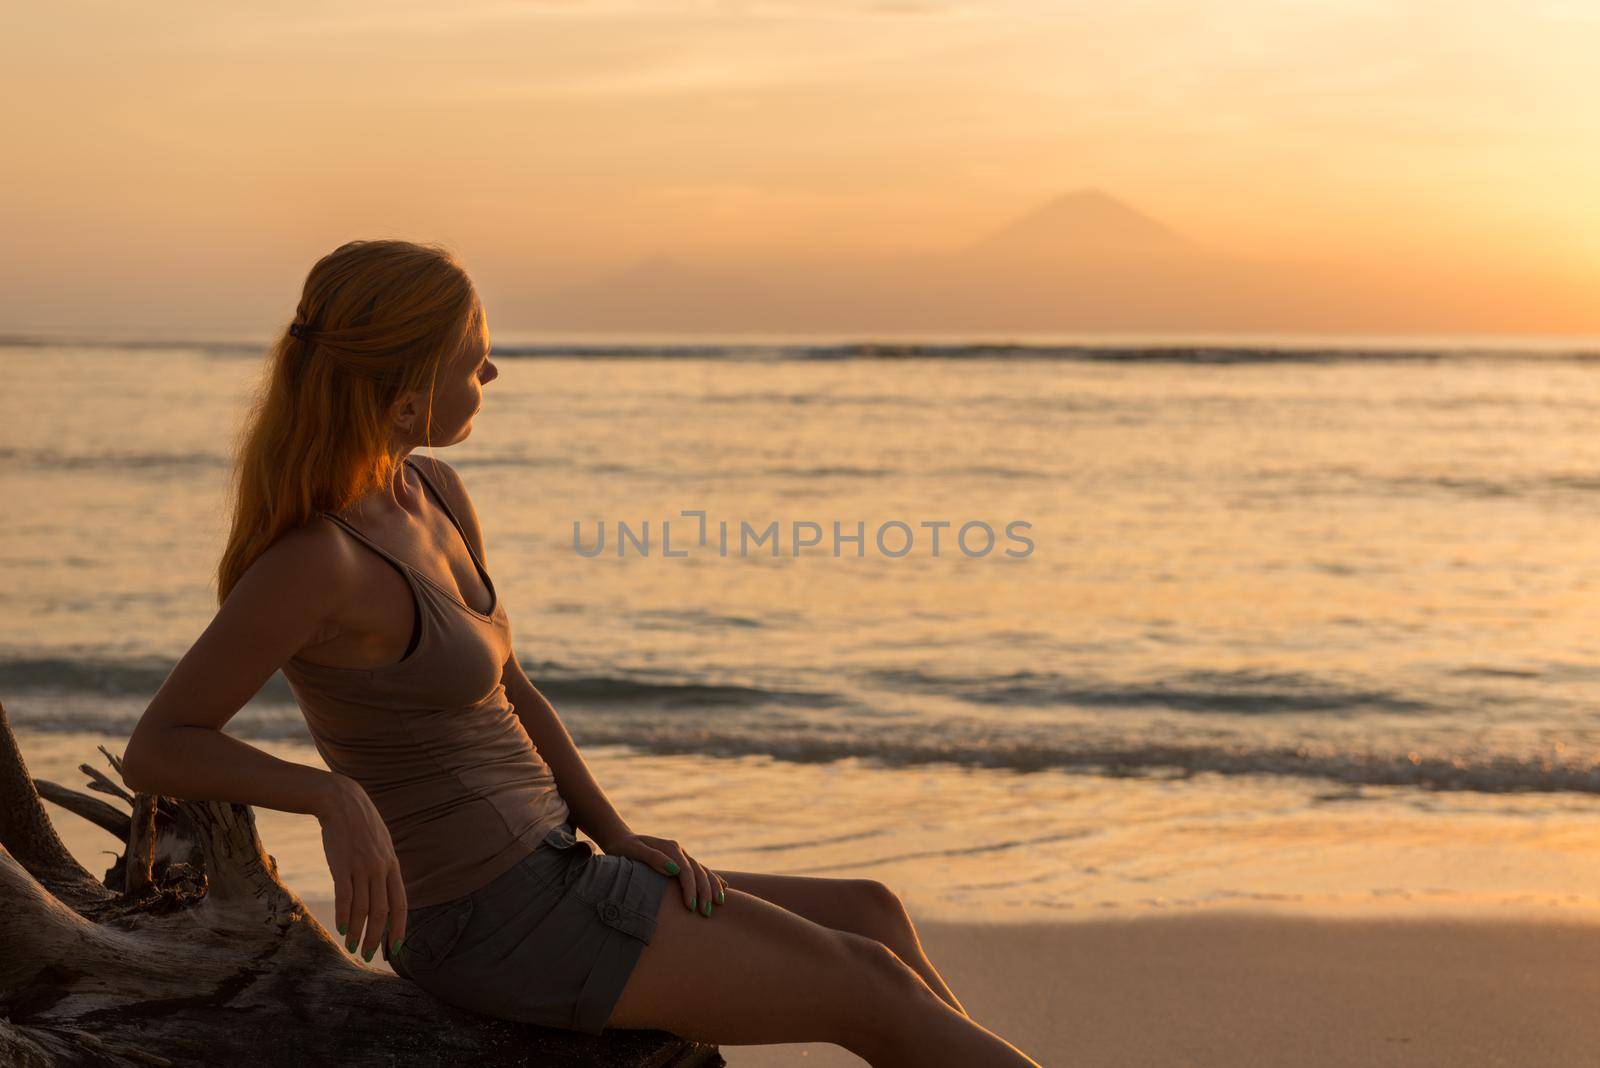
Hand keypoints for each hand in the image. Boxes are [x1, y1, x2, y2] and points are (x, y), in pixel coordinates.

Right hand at [315, 773, 406, 959]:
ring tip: (353, 948)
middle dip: (377, 938)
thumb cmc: (361, 825)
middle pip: (382, 912)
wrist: (341, 801)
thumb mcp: (382, 845)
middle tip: (370, 955)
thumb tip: (385, 892)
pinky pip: (345, 897)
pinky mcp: (341, 865)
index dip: (399, 928)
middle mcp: (380, 869)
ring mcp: (361, 867)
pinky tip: (342, 929)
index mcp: (393, 865)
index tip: (396, 948)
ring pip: (364, 909)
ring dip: (359, 932)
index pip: (401, 904)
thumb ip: (385, 868)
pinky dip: (344, 916)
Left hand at [602, 830, 727, 917]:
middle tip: (706, 913)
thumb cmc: (623, 848)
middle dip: (705, 892)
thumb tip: (674, 869)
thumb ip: (652, 858)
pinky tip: (723, 887)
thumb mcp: (633, 851)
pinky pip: (701, 871)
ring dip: (712, 887)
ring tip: (719, 903)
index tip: (691, 907)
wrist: (620, 839)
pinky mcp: (681, 861)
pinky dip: (713, 879)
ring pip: (703, 871)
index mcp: (670, 848)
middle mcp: (679, 851)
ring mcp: (682, 855)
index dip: (690, 889)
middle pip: (698, 871)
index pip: (686, 870)